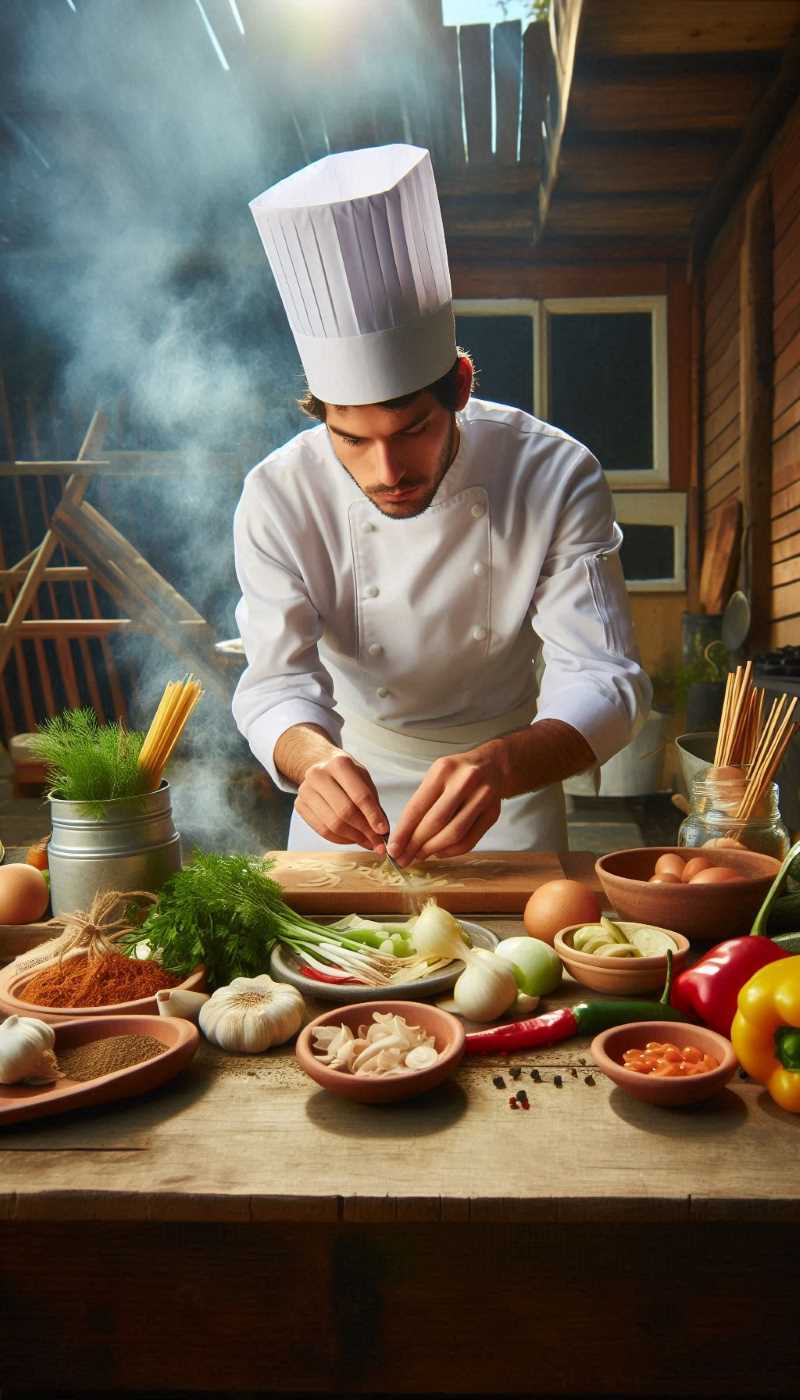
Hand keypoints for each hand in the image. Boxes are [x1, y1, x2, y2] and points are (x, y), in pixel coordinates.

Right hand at [294, 750, 388, 850]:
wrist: (321, 766)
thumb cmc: (347, 776)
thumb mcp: (364, 781)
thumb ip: (373, 805)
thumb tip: (381, 832)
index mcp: (339, 764)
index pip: (360, 795)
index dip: (373, 816)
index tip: (383, 831)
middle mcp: (318, 775)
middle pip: (344, 812)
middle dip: (364, 831)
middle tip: (377, 843)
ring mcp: (305, 790)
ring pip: (332, 825)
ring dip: (353, 838)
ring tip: (366, 842)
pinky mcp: (299, 805)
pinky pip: (321, 830)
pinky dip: (339, 839)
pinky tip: (351, 839)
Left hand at [388, 749, 502, 864]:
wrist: (492, 766)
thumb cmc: (456, 775)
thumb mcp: (436, 777)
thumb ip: (421, 804)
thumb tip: (402, 839)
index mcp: (443, 770)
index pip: (418, 806)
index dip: (403, 832)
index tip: (392, 849)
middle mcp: (465, 781)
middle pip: (435, 822)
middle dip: (415, 845)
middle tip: (402, 859)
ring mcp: (483, 798)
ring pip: (453, 834)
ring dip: (432, 850)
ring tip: (419, 856)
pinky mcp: (493, 814)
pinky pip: (469, 841)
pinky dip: (451, 851)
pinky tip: (439, 852)